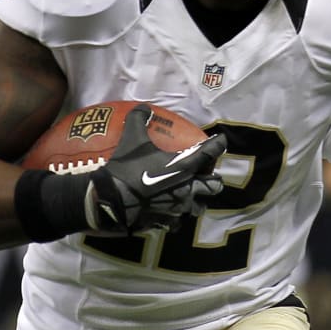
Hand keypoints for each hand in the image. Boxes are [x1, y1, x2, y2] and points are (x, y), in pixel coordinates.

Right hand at [83, 104, 226, 233]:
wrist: (110, 199)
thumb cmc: (126, 168)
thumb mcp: (131, 138)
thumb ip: (140, 119)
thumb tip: (143, 106)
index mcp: (185, 166)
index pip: (211, 152)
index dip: (219, 145)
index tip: (221, 141)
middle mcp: (188, 188)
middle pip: (214, 186)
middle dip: (212, 180)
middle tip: (205, 175)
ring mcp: (179, 208)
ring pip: (199, 207)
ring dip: (197, 201)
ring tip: (190, 196)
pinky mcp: (167, 221)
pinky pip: (179, 222)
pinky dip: (177, 218)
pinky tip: (170, 212)